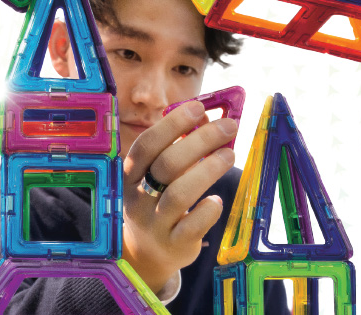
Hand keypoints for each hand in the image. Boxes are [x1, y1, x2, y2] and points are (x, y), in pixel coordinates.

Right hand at [120, 100, 237, 292]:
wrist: (147, 252)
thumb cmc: (158, 201)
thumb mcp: (157, 174)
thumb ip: (178, 147)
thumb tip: (208, 117)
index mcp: (130, 174)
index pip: (147, 144)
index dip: (173, 124)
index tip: (199, 107)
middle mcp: (138, 197)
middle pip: (167, 164)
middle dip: (201, 140)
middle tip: (229, 127)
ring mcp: (155, 223)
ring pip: (180, 193)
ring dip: (208, 169)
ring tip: (230, 155)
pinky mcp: (174, 243)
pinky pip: (193, 225)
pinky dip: (208, 209)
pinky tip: (216, 200)